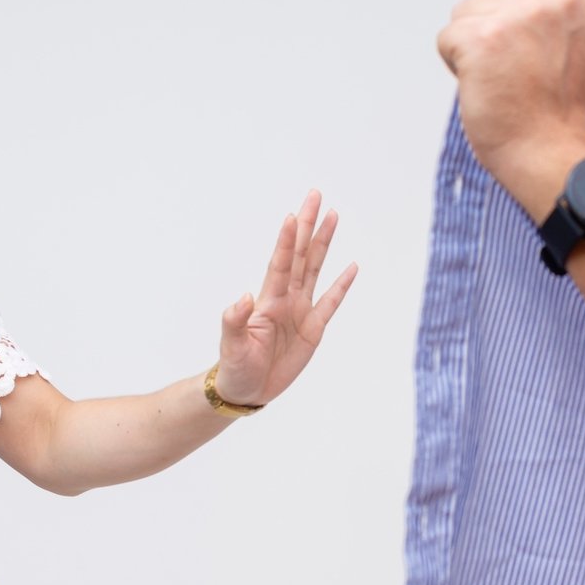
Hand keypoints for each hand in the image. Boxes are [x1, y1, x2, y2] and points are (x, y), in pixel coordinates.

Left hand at [212, 191, 357, 406]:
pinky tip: (352, 266)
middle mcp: (286, 298)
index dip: (287, 240)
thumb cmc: (236, 367)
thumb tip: (244, 297)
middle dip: (308, 225)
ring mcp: (300, 311)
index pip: (280, 263)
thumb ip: (235, 321)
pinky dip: (342, 284)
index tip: (293, 215)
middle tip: (315, 195)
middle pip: (301, 254)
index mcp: (268, 300)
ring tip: (333, 216)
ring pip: (316, 269)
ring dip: (324, 243)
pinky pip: (331, 302)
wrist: (247, 389)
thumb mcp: (232, 346)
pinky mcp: (313, 328)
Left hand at [436, 0, 584, 216]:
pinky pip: (448, 40)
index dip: (518, 32)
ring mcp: (514, 15)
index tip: (535, 62)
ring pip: (465, 17)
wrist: (550, 153)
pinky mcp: (482, 37)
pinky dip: (457, 67)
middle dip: (493, 37)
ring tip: (503, 80)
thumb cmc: (573, 116)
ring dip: (473, 52)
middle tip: (518, 75)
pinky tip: (485, 85)